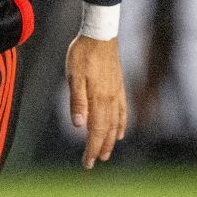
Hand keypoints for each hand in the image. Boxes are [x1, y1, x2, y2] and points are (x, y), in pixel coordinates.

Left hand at [65, 35, 127, 168]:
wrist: (100, 33)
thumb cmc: (83, 53)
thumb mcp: (74, 77)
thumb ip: (77, 101)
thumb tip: (79, 125)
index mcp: (98, 99)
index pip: (96, 131)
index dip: (92, 149)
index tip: (88, 163)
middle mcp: (110, 99)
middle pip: (106, 130)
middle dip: (100, 148)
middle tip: (94, 162)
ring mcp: (117, 93)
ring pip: (116, 123)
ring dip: (111, 139)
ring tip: (106, 152)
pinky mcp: (119, 86)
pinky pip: (123, 111)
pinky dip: (121, 124)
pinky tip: (120, 131)